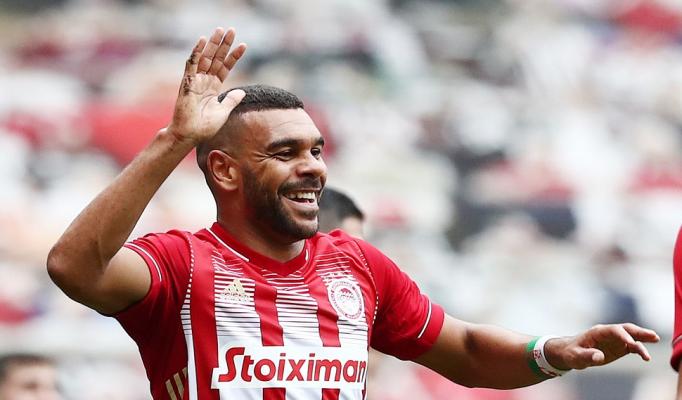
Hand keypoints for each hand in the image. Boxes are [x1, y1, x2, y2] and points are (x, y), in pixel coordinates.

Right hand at [167, 27, 246, 144]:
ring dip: (213, 44)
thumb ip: (231, 100)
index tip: (244, 45)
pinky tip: (202, 40)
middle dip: (224, 44)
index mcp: (213, 87)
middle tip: (231, 29)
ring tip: (220, 30)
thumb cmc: (204, 127)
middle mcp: (205, 81)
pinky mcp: (187, 82)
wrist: (190, 135)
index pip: (225, 67)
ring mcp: (196, 80)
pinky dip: (197, 52)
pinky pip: (192, 64)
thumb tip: (242, 92)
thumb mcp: (223, 112)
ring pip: (205, 57)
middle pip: (216, 58)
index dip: (234, 56)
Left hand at [544, 323, 659, 369]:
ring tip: (656, 339)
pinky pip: (631, 347)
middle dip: (639, 332)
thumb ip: (587, 356)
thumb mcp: (576, 356)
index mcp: (598, 331)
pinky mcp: (618, 347)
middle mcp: (608, 333)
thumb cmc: (571, 352)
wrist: (571, 353)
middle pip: (626, 329)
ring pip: (631, 337)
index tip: (631, 344)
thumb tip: (598, 357)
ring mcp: (615, 340)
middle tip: (652, 335)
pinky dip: (639, 350)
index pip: (613, 330)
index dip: (623, 336)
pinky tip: (646, 356)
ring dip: (643, 338)